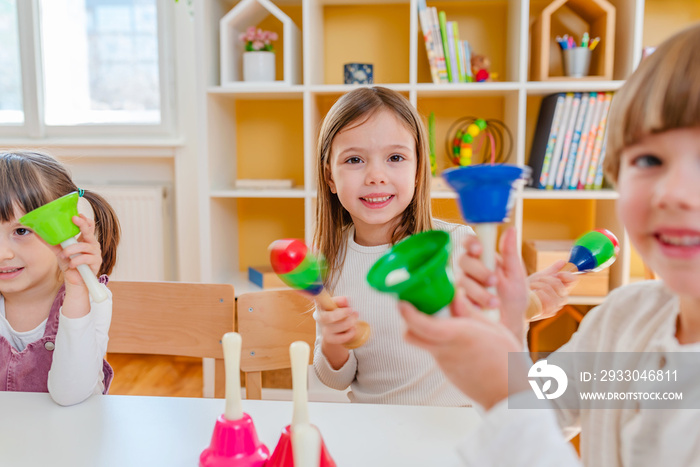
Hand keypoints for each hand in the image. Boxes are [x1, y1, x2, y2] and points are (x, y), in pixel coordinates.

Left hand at [47, 215, 102, 290]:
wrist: (75, 280)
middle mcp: (92, 244)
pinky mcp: (96, 262)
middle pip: (90, 232)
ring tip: (64, 255)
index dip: (84, 220)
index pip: (89, 226)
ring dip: (72, 250)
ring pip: (85, 246)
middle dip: (82, 225)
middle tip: (75, 219)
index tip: (76, 215)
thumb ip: (51, 242)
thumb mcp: (59, 251)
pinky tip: (71, 265)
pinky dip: (76, 261)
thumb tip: (37, 233)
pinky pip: (86, 258)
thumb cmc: (70, 263)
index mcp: (85, 239)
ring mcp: (96, 253)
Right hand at [315, 296, 357, 368]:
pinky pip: (341, 337)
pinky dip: (350, 333)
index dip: (334, 302)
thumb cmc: (338, 315)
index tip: (346, 301)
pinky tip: (353, 329)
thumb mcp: (340, 306)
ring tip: (355, 320)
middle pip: (328, 317)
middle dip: (343, 314)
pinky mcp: (329, 339)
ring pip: (337, 327)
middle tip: (354, 312)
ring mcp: (324, 330)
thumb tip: (345, 299)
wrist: (335, 331)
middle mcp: (320, 318)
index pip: (321, 302)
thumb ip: (342, 302)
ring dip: (349, 323)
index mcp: (321, 306)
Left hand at [399, 293, 528, 410]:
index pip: (422, 325)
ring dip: (425, 329)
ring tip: (444, 318)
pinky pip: (436, 351)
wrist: (510, 396)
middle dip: (408, 320)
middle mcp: (446, 350)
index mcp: (459, 336)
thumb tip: (454, 297)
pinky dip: (438, 341)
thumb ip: (469, 312)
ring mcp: (444, 364)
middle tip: (415, 305)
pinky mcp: (448, 372)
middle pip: (411, 335)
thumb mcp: (493, 329)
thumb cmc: (507, 360)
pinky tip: (456, 336)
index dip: (408, 313)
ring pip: (424, 342)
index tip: (401, 302)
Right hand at [456, 228, 529, 340]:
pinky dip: (466, 304)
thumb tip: (511, 229)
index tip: (478, 248)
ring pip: (460, 281)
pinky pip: (453, 299)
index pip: (470, 243)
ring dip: (478, 292)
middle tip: (493, 281)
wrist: (510, 327)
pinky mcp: (455, 303)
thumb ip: (511, 253)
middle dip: (479, 271)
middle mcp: (468, 271)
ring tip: (494, 303)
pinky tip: (479, 310)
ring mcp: (460, 287)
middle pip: (463, 260)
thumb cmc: (513, 300)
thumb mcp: (516, 276)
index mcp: (482, 259)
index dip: (470, 243)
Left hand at [527, 261, 578, 319]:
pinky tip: (534, 294)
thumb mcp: (540, 277)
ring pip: (552, 291)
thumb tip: (563, 261)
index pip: (573, 280)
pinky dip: (539, 295)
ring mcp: (556, 306)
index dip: (567, 275)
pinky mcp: (549, 312)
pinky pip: (548, 301)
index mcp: (562, 288)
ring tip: (532, 286)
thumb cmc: (531, 289)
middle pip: (560, 285)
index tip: (558, 273)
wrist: (519, 301)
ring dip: (539, 286)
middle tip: (537, 280)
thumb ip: (552, 270)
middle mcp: (562, 297)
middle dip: (546, 279)